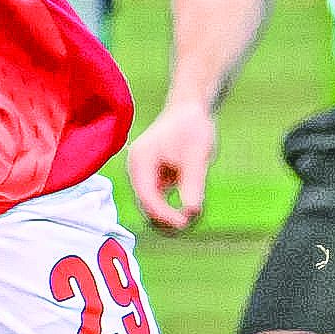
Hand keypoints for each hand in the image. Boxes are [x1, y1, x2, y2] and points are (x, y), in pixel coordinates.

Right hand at [128, 98, 219, 231]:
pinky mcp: (153, 179)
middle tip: (191, 223)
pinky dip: (173, 209)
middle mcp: (137, 171)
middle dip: (166, 219)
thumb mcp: (197, 156)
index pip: (147, 198)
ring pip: (152, 207)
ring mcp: (144, 176)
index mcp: (141, 162)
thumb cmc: (193, 128)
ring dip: (170, 217)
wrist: (190, 110)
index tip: (186, 223)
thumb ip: (193, 184)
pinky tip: (191, 210)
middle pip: (146, 206)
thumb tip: (192, 213)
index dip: (165, 215)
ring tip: (193, 217)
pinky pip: (159, 202)